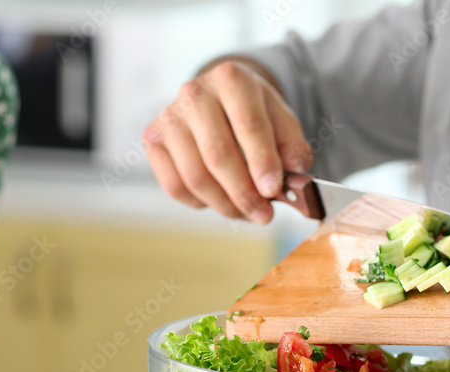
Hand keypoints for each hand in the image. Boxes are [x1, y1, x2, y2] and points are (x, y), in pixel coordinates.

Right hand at [143, 59, 312, 223]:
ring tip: (246, 212)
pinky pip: (174, 185)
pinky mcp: (152, 139)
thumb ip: (293, 146)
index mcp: (232, 79)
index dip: (262, 162)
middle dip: (244, 193)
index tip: (273, 190)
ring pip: (195, 176)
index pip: (249, 125)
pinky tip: (219, 200)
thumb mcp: (280, 119)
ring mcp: (169, 117)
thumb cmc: (251, 112)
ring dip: (224, 204)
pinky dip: (199, 202)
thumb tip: (297, 173)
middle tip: (264, 215)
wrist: (217, 99)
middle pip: (218, 155)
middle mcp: (195, 94)